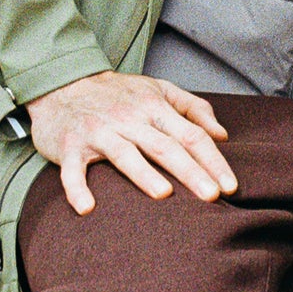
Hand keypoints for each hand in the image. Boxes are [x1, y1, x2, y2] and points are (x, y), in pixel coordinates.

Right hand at [26, 72, 236, 214]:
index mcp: (153, 107)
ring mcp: (99, 132)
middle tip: (213, 196)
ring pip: (125, 155)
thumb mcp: (158, 90)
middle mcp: (129, 119)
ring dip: (143, 175)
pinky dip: (77, 188)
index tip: (231, 185)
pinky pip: (72, 169)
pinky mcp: (68, 146)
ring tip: (164, 195)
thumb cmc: (117, 93)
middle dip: (191, 172)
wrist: (61, 83)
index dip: (213, 160)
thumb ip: (194, 109)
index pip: (191, 134)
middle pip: (165, 147)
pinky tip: (86, 207)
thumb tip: (222, 135)